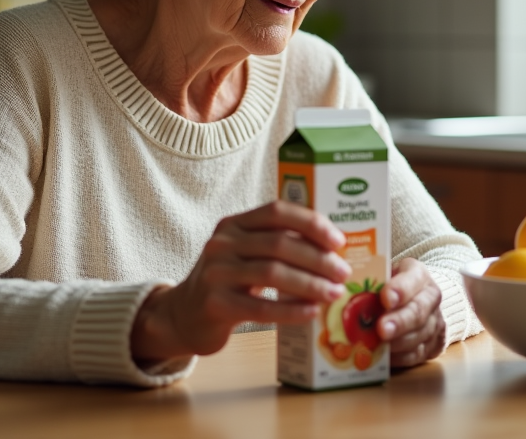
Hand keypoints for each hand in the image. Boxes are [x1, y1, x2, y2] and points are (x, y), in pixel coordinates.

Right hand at [131, 201, 350, 365]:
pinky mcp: (215, 305)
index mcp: (234, 224)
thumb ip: (277, 244)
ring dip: (310, 284)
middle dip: (318, 258)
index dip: (311, 223)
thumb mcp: (244, 253)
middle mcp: (222, 243)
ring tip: (334, 293)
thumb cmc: (227, 282)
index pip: (277, 212)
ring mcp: (215, 273)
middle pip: (279, 244)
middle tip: (342, 273)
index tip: (338, 241)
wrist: (182, 315)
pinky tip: (312, 313)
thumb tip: (332, 250)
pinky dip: (291, 310)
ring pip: (273, 274)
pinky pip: (260, 308)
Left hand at [377, 257, 445, 367]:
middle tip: (382, 329)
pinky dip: (400, 357)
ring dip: (398, 342)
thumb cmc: (390, 285)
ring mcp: (434, 322)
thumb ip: (369, 280)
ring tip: (380, 346)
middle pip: (418, 310)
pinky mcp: (433, 344)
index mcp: (418, 274)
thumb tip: (338, 290)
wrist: (415, 300)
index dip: (400, 289)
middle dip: (399, 321)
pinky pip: (418, 354)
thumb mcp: (382, 274)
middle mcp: (430, 297)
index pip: (413, 278)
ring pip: (419, 334)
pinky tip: (385, 357)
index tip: (385, 298)